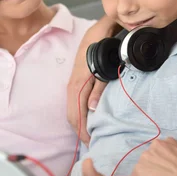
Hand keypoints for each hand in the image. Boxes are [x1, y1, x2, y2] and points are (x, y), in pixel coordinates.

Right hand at [68, 16, 118, 144]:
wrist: (97, 30)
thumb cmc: (102, 46)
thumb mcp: (105, 66)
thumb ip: (99, 87)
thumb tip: (92, 109)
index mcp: (78, 85)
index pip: (76, 115)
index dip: (83, 132)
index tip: (92, 143)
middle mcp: (72, 86)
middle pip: (72, 117)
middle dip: (81, 133)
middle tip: (93, 145)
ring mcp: (73, 84)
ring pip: (72, 111)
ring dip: (80, 125)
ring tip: (91, 137)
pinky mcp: (77, 82)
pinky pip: (74, 104)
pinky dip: (80, 116)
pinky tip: (88, 122)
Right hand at [130, 138, 176, 175]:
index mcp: (137, 172)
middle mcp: (144, 155)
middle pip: (144, 165)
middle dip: (151, 171)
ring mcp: (157, 145)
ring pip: (154, 154)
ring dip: (158, 160)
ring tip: (171, 169)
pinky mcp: (170, 141)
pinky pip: (165, 147)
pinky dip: (168, 152)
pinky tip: (176, 161)